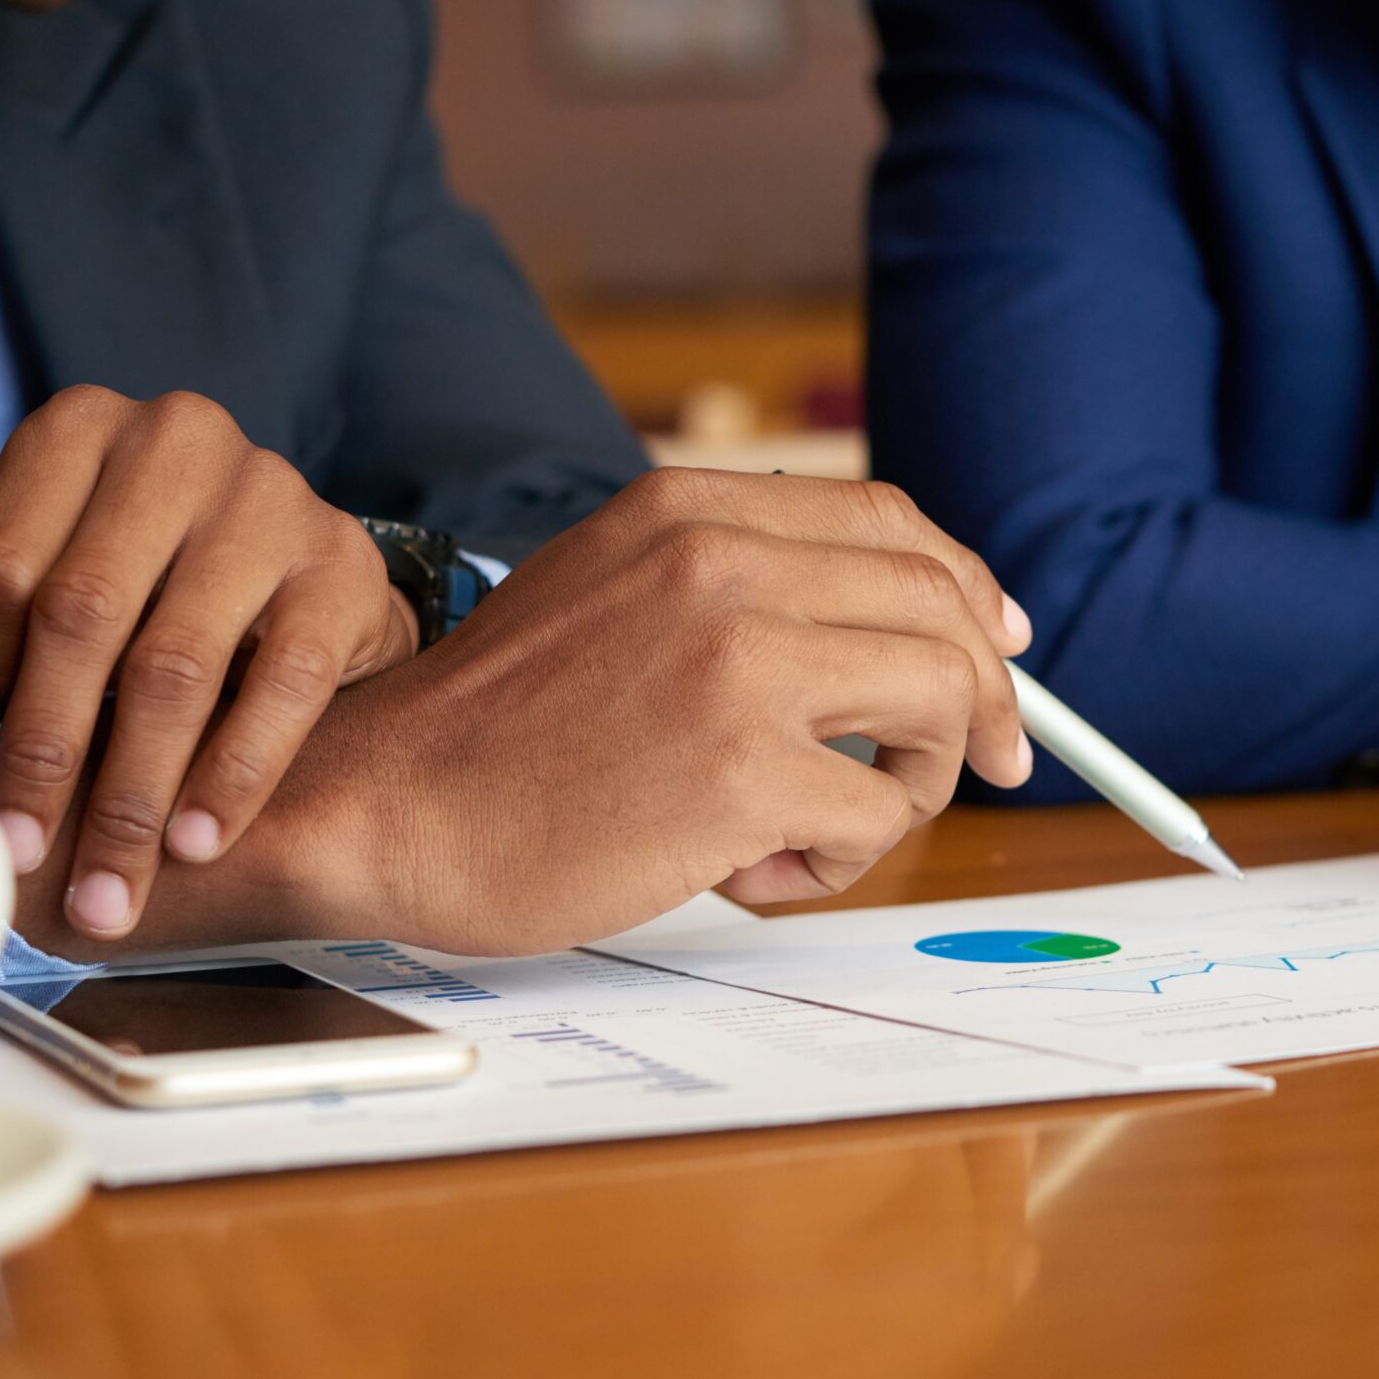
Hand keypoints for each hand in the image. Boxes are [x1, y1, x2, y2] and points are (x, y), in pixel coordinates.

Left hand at [0, 386, 417, 939]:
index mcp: (79, 432)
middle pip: (86, 615)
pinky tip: (201, 837)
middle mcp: (178, 439)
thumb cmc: (133, 587)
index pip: (2, 570)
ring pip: (180, 659)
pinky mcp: (343, 564)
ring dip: (138, 792)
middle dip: (50, 758)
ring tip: (112, 881)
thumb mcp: (9, 591)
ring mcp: (272, 496)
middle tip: (30, 857)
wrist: (287, 589)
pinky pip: (283, 681)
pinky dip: (235, 774)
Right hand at [11, 469, 1037, 960]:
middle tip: (990, 766)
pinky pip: (878, 816)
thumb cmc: (496, 731)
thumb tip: (900, 628)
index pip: (890, 522)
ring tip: (821, 822)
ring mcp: (736, 661)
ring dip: (913, 783)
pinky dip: (835, 861)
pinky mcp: (741, 771)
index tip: (999, 649)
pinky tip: (745, 868)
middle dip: (983, 702)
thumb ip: (735, 584)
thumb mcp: (613, 593)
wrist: (379, 806)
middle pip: (941, 612)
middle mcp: (720, 563)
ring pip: (938, 707)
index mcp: (689, 510)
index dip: (965, 589)